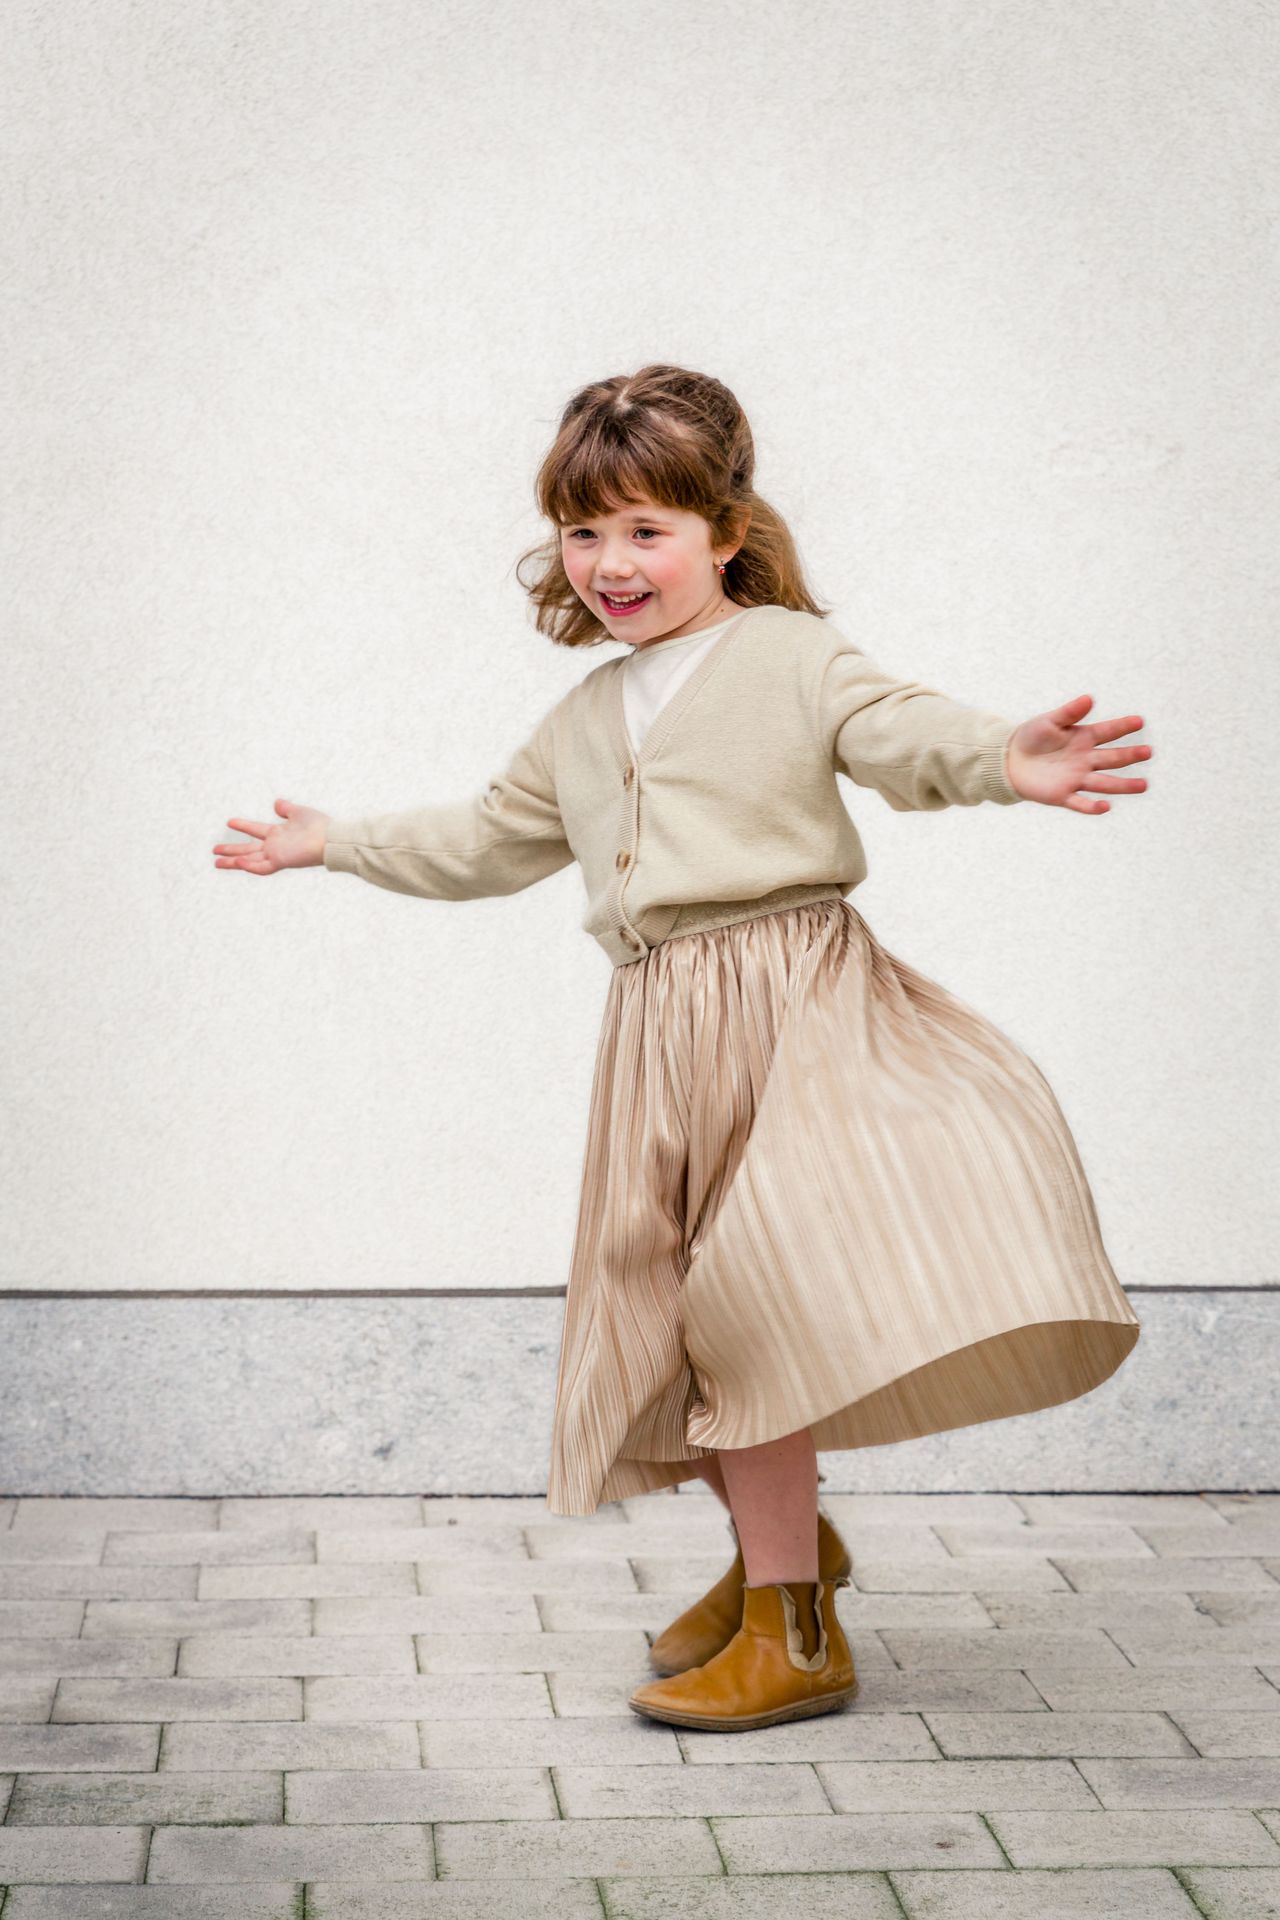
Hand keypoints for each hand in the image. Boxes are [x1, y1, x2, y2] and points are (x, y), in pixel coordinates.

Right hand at [213, 799, 329, 874]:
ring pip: (250, 861)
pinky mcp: (281, 861)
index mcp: (278, 834)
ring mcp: (277, 855)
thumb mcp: (299, 812)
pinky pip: (262, 867)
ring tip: (217, 862)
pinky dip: (250, 866)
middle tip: (214, 852)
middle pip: (248, 849)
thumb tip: (277, 803)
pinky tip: (238, 863)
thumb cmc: (319, 826)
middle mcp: (275, 846)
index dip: (243, 826)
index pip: (256, 830)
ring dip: (234, 862)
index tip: (229, 822)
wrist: (331, 838)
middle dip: (231, 851)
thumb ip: (286, 808)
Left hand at [1004, 696, 1152, 813]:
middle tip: (1148, 752)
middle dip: (1130, 756)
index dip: (1123, 727)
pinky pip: (1080, 802)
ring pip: (1105, 783)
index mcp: (1084, 738)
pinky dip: (1092, 807)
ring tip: (1143, 786)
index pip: (1108, 732)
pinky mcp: (1063, 795)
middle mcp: (1085, 759)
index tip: (1139, 721)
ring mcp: (1076, 778)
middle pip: (1112, 758)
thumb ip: (1069, 712)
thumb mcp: (1049, 721)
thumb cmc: (1032, 737)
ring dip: (1123, 785)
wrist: (1009, 760)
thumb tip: (1089, 698)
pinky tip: (1105, 807)